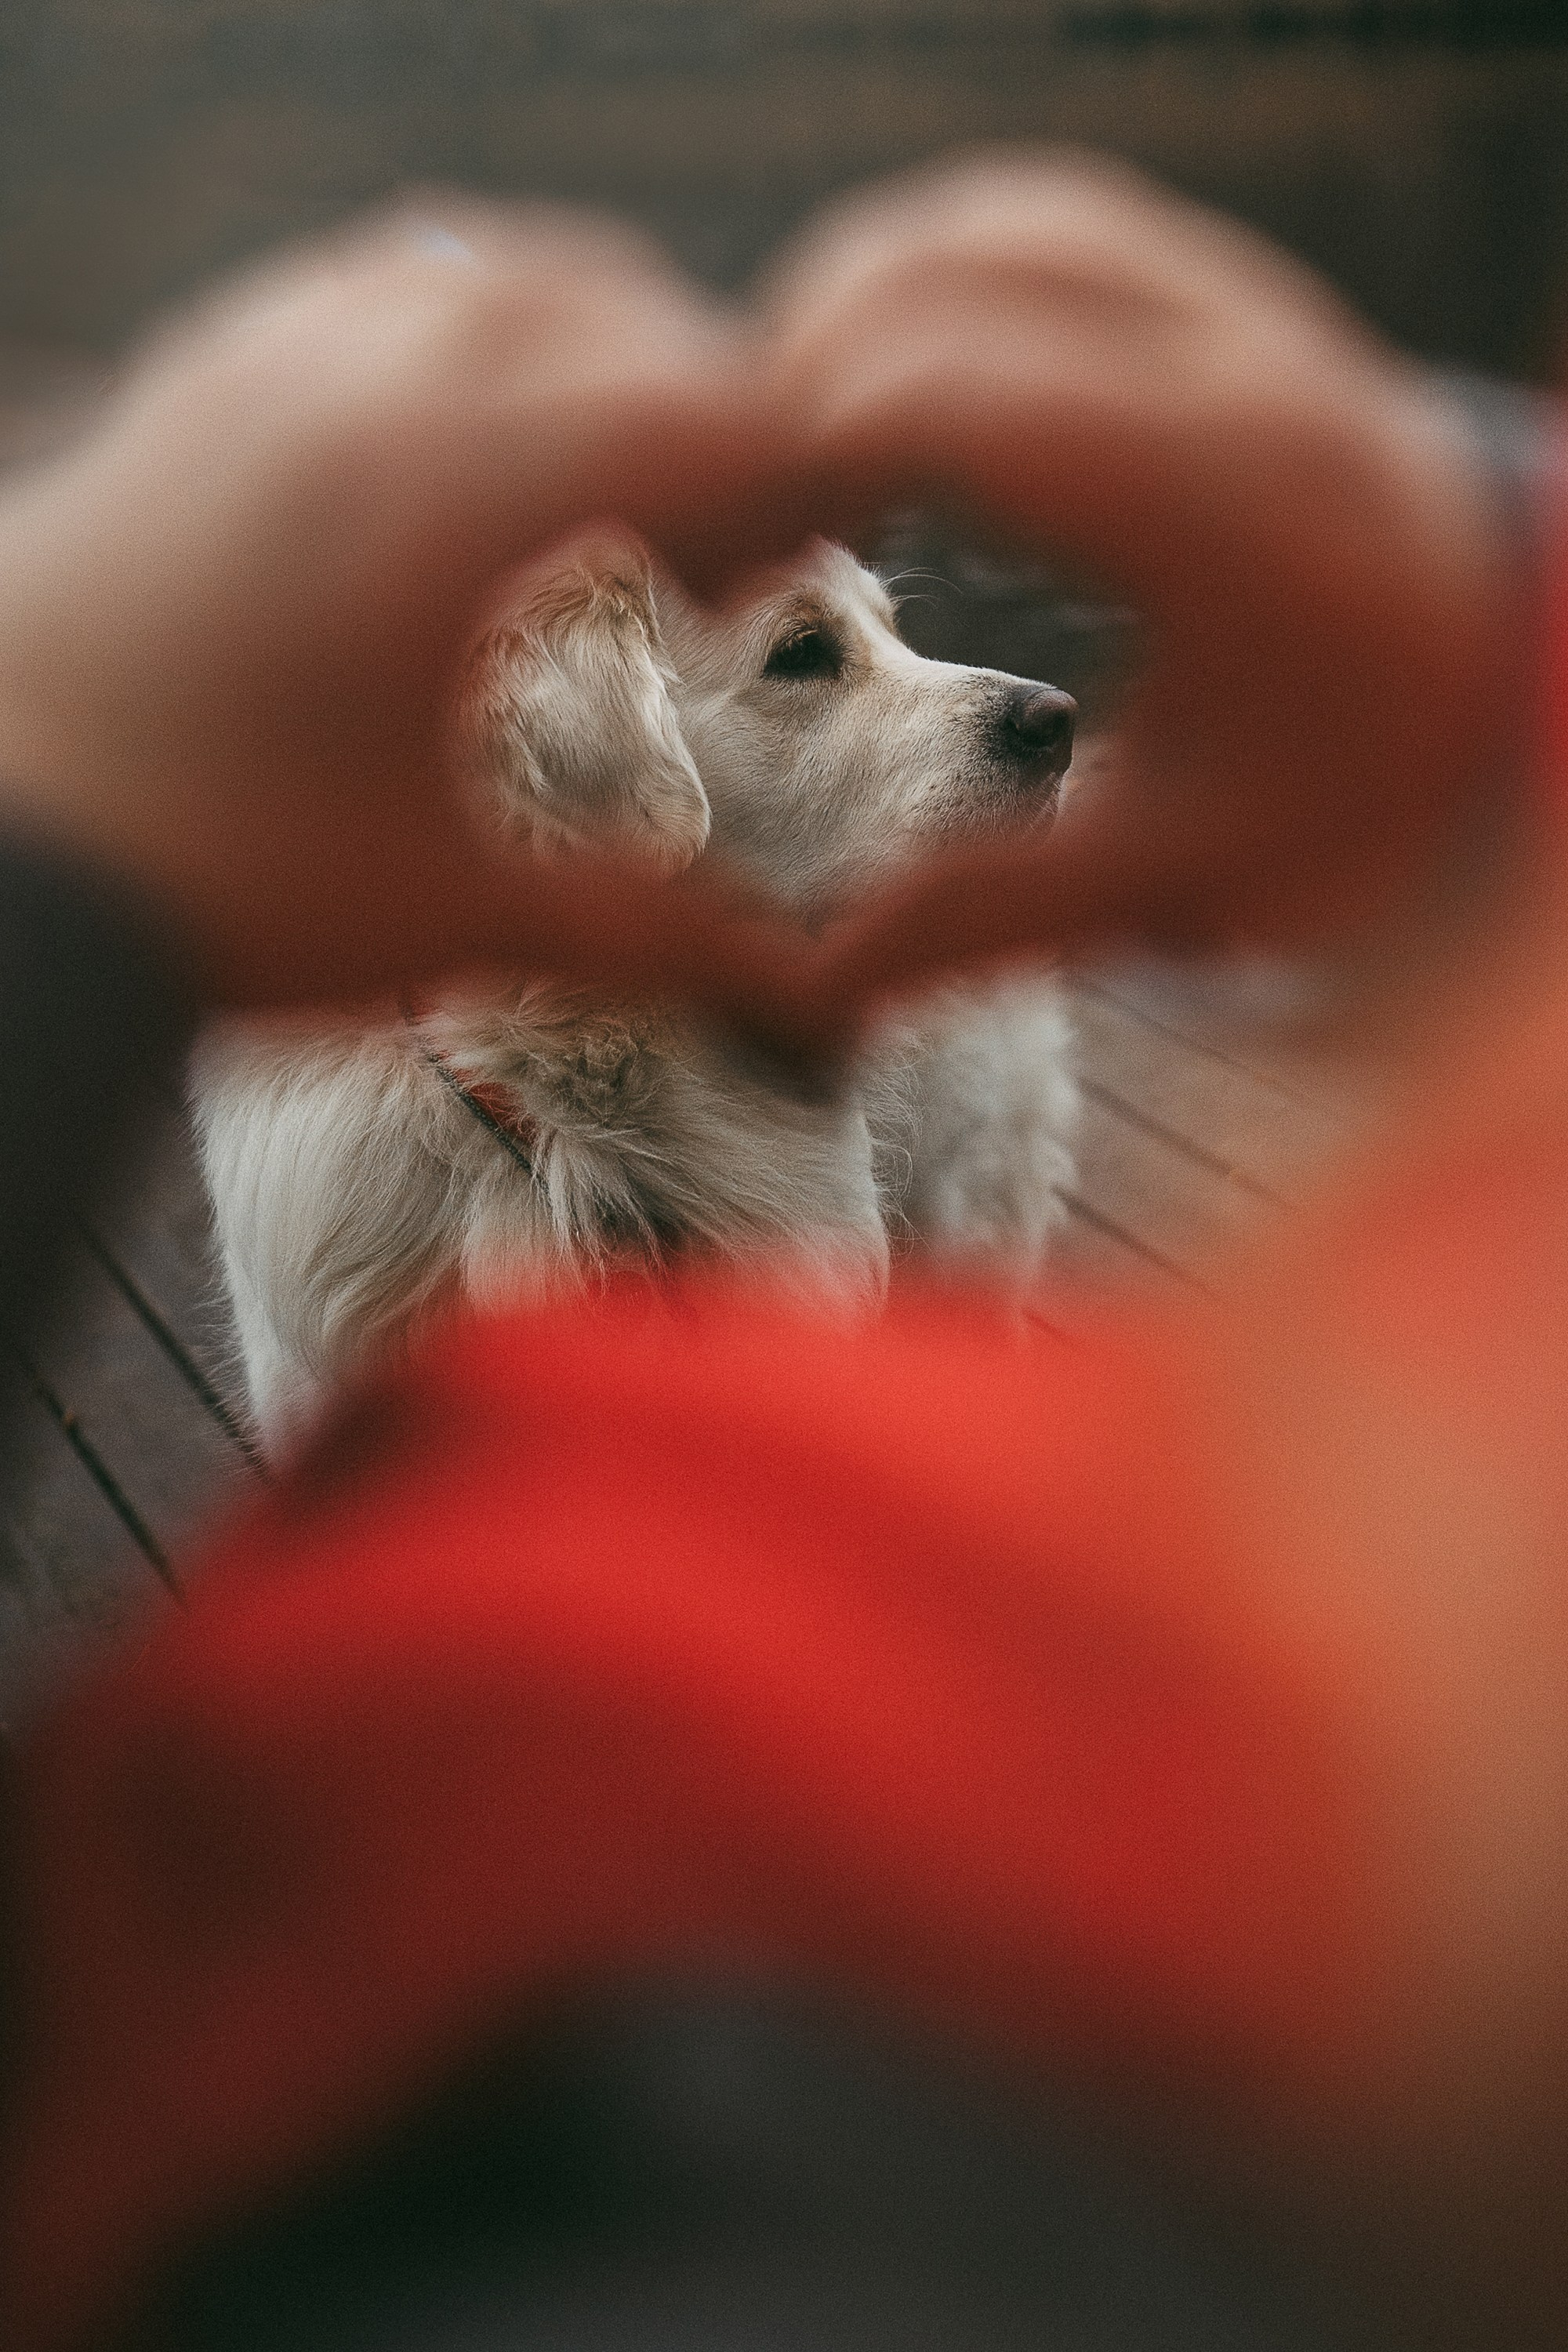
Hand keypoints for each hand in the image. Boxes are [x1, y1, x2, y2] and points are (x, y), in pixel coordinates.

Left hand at [0, 200, 805, 1021]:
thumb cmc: (214, 884)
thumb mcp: (459, 914)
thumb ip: (654, 929)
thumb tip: (804, 982)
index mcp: (459, 500)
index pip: (706, 411)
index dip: (797, 481)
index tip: (800, 575)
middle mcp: (371, 384)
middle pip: (623, 317)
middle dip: (707, 422)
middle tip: (710, 567)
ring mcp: (269, 363)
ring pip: (496, 276)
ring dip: (592, 357)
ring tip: (603, 487)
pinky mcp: (194, 380)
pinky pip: (370, 285)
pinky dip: (461, 336)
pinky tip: (461, 441)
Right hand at [760, 153, 1525, 1033]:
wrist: (1490, 665)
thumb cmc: (1345, 782)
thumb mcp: (1188, 874)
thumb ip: (997, 912)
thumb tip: (809, 982)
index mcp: (1224, 511)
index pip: (954, 406)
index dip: (803, 459)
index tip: (735, 566)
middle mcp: (1230, 370)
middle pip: (940, 292)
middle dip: (803, 390)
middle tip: (753, 528)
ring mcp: (1228, 304)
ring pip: (978, 232)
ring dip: (854, 319)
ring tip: (800, 458)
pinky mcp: (1213, 283)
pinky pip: (1032, 224)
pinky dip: (931, 284)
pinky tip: (885, 390)